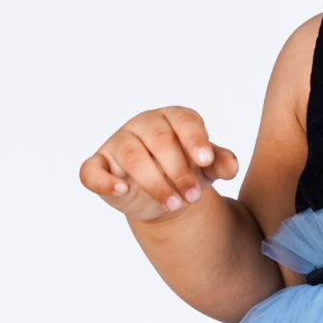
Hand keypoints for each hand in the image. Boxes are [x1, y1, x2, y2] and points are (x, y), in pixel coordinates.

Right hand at [80, 107, 238, 222]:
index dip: (195, 139)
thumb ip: (220, 163)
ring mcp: (118, 143)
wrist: (165, 197)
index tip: (206, 161)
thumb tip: (230, 166)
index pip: (184, 120)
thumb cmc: (188, 172)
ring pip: (132, 155)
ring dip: (154, 182)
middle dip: (178, 170)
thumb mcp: (207, 169)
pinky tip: (121, 190)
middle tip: (193, 197)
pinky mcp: (99, 165)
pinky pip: (92, 171)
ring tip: (173, 204)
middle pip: (159, 139)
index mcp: (172, 118)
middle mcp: (143, 124)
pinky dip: (104, 181)